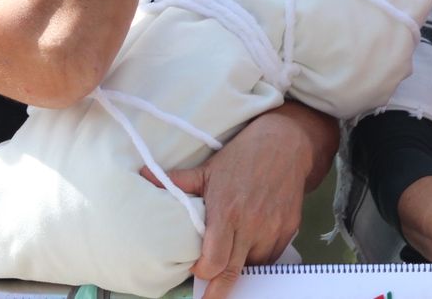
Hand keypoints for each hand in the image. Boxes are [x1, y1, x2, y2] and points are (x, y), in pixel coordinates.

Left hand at [145, 109, 312, 298]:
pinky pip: (272, 256)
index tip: (193, 273)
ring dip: (239, 269)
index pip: (215, 259)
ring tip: (225, 266)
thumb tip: (143, 176)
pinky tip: (246, 252)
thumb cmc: (241, 157)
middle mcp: (251, 225)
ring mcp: (273, 230)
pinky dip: (257, 259)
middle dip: (220, 290)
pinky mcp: (288, 230)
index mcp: (226, 211)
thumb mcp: (206, 169)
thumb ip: (176, 181)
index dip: (203, 272)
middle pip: (234, 271)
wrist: (284, 147)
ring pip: (254, 265)